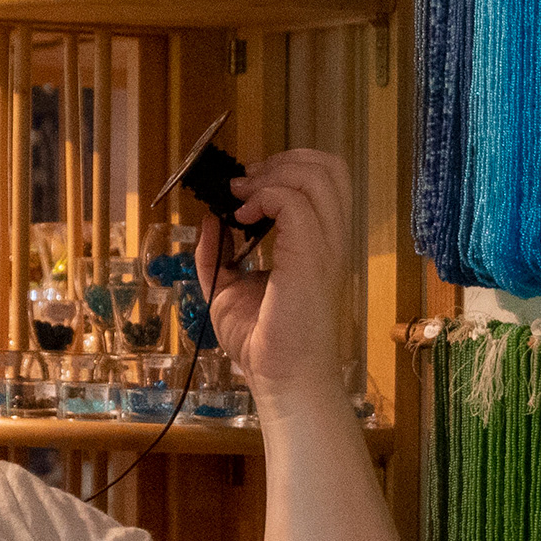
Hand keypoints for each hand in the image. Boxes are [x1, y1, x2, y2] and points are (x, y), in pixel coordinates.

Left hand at [196, 147, 354, 402]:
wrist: (280, 379)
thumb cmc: (263, 343)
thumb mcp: (227, 288)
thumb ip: (218, 253)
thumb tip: (209, 219)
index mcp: (319, 243)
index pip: (324, 179)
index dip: (284, 168)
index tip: (245, 188)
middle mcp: (330, 239)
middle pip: (329, 167)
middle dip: (283, 161)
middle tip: (247, 185)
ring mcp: (325, 247)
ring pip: (318, 175)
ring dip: (272, 176)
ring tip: (242, 199)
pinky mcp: (311, 259)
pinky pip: (294, 202)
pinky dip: (264, 198)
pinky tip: (240, 220)